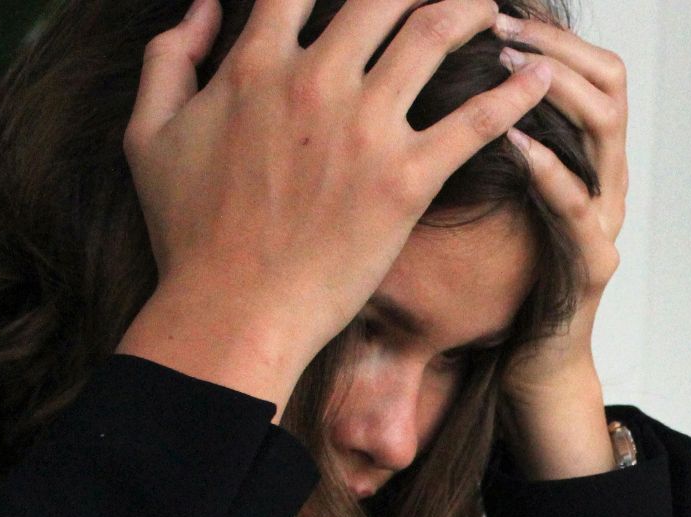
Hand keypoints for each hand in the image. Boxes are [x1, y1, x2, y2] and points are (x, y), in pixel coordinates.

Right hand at [117, 0, 553, 416]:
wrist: (231, 313)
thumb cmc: (189, 234)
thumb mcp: (148, 137)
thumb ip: (169, 60)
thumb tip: (199, 10)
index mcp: (254, 65)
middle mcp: (313, 81)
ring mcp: (363, 129)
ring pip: (433, 34)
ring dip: (472, 9)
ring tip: (496, 8)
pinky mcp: (405, 180)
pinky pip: (475, 121)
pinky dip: (516, 93)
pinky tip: (541, 77)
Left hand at [494, 13, 628, 477]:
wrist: (527, 363)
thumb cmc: (501, 277)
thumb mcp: (489, 194)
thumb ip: (479, 139)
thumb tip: (429, 78)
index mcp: (583, 156)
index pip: (591, 66)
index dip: (551, 33)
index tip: (498, 12)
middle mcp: (605, 178)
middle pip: (609, 82)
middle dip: (554, 47)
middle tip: (500, 28)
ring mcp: (606, 219)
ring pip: (607, 130)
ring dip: (555, 90)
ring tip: (504, 68)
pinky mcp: (593, 264)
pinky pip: (579, 206)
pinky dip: (548, 168)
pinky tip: (513, 141)